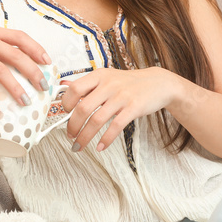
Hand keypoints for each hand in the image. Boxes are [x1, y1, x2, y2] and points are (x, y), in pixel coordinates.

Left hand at [60, 67, 177, 152]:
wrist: (157, 83)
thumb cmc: (129, 83)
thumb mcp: (108, 77)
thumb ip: (88, 85)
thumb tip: (63, 89)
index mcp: (99, 75)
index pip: (75, 88)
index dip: (66, 103)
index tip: (65, 114)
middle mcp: (109, 84)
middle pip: (83, 108)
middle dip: (73, 126)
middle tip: (70, 136)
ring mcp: (122, 96)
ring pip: (97, 120)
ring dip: (85, 136)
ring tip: (79, 145)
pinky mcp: (134, 108)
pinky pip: (115, 126)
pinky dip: (106, 139)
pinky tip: (100, 146)